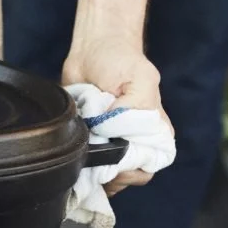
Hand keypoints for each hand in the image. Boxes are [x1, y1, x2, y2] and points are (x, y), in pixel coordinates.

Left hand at [62, 37, 171, 194]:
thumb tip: (116, 133)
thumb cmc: (121, 60)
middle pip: (121, 178)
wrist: (92, 49)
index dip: (128, 170)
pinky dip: (76, 161)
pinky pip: (82, 165)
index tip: (112, 157)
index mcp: (153, 134)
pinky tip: (74, 150)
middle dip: (105, 169)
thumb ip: (136, 109)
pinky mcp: (87, 142)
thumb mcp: (141, 79)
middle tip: (93, 152)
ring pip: (100, 175)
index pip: (145, 170)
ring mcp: (108, 145)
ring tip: (84, 144)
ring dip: (89, 164)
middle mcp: (132, 144)